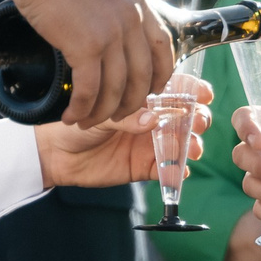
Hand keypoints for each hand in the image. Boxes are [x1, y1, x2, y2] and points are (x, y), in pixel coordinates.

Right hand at [10, 0, 175, 126]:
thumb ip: (119, 9)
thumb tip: (116, 31)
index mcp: (141, 5)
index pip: (164, 49)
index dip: (160, 77)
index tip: (150, 91)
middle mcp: (132, 21)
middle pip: (142, 76)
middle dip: (130, 103)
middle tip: (116, 115)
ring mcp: (111, 34)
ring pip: (116, 89)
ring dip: (103, 112)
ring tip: (87, 120)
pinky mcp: (85, 46)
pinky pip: (90, 89)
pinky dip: (82, 108)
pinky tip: (72, 116)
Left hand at [35, 77, 210, 187]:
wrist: (57, 154)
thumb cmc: (77, 122)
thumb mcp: (102, 112)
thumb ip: (128, 116)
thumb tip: (153, 119)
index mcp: (144, 98)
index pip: (176, 90)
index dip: (194, 90)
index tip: (204, 94)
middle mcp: (153, 119)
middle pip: (187, 117)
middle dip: (198, 119)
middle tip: (197, 122)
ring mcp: (151, 143)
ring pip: (182, 143)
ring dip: (192, 145)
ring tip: (191, 148)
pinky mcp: (145, 167)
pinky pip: (167, 169)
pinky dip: (177, 171)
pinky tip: (180, 169)